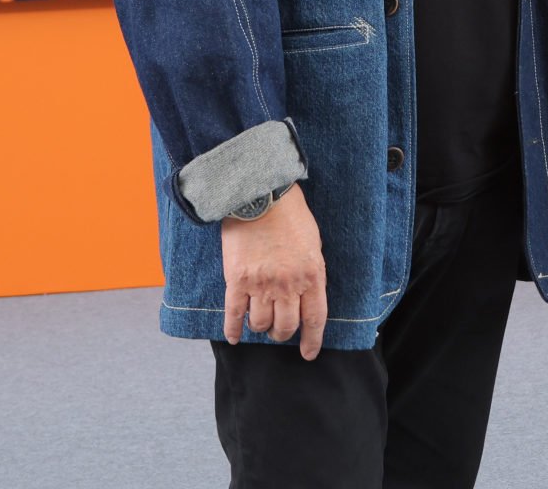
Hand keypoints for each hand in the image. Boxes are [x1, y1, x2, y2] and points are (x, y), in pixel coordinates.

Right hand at [221, 184, 327, 358]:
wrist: (260, 195)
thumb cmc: (291, 216)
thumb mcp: (313, 245)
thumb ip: (311, 272)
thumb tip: (307, 294)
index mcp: (312, 276)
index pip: (314, 320)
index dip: (312, 341)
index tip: (308, 353)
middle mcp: (287, 286)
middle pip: (286, 326)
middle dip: (283, 333)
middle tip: (279, 330)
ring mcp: (261, 285)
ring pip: (260, 324)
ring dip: (260, 328)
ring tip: (259, 322)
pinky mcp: (237, 281)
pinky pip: (234, 315)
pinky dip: (233, 330)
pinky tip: (234, 336)